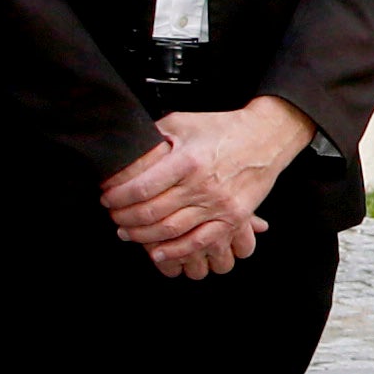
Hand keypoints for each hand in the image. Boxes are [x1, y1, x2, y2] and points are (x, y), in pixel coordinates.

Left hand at [107, 97, 308, 279]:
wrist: (265, 137)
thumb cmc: (224, 128)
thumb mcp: (184, 122)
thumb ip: (155, 135)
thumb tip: (127, 146)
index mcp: (187, 161)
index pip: (141, 187)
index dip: (118, 196)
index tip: (107, 197)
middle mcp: (202, 185)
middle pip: (152, 212)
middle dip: (124, 217)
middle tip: (113, 216)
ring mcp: (218, 204)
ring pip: (170, 230)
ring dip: (142, 235)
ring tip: (128, 232)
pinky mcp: (232, 217)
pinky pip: (199, 241)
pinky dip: (176, 251)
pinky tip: (158, 252)